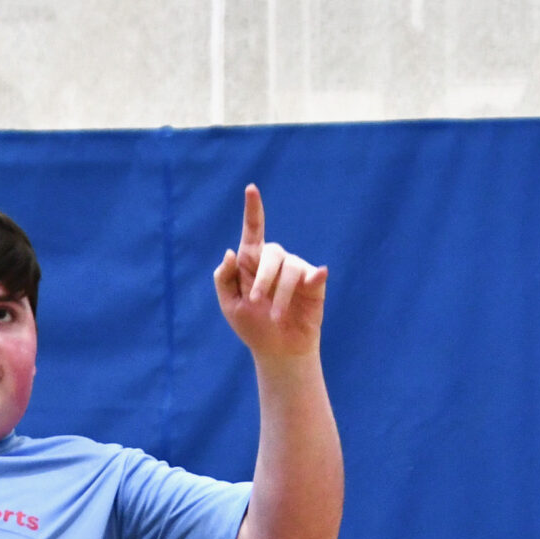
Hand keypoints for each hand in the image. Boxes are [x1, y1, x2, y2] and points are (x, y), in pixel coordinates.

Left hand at [214, 186, 325, 361]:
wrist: (277, 349)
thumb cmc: (252, 325)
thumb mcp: (229, 305)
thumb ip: (225, 278)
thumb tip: (230, 251)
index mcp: (252, 262)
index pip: (252, 232)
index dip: (253, 210)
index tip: (251, 189)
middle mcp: (275, 261)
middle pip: (271, 253)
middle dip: (262, 279)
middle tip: (256, 302)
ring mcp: (296, 270)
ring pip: (289, 269)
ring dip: (279, 295)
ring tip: (275, 317)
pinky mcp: (314, 283)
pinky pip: (313, 274)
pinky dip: (313, 276)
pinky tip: (314, 278)